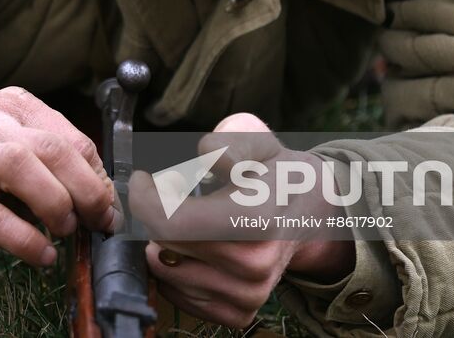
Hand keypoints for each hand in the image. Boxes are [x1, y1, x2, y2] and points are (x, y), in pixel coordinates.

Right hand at [0, 86, 119, 265]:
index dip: (98, 176)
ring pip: (27, 170)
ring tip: (66, 230)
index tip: (108, 205)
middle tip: (99, 222)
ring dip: (59, 206)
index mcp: (11, 106)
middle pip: (57, 149)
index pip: (72, 138)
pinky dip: (27, 241)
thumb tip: (102, 197)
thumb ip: (48, 161)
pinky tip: (42, 255)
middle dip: (89, 191)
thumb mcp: (5, 144)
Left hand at [130, 113, 355, 328]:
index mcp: (256, 218)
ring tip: (189, 220)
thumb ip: (230, 140)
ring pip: (167, 274)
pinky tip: (194, 248)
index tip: (144, 180)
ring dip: (164, 245)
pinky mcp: (239, 313)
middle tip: (174, 193)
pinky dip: (176, 271)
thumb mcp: (257, 140)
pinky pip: (180, 297)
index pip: (171, 223)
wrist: (309, 213)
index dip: (144, 199)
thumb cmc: (273, 172)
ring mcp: (249, 294)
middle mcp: (254, 265)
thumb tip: (210, 157)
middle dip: (157, 216)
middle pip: (165, 246)